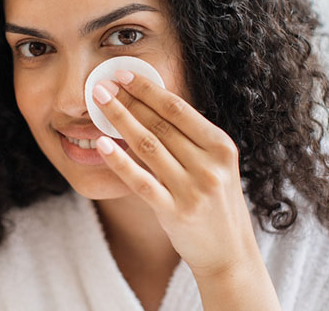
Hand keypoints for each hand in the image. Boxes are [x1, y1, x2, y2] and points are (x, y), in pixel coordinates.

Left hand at [91, 70, 263, 279]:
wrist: (229, 254)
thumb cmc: (217, 204)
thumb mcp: (217, 165)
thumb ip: (192, 139)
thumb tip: (152, 104)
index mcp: (222, 147)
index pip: (178, 109)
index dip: (148, 89)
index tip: (124, 74)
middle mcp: (210, 165)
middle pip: (160, 124)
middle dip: (128, 100)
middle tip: (102, 84)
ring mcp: (193, 189)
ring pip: (147, 146)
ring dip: (120, 120)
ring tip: (99, 104)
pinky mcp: (175, 212)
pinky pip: (140, 181)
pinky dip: (119, 162)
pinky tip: (101, 145)